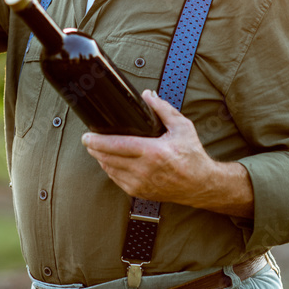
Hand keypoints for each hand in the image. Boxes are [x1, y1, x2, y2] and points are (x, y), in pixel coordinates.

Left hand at [82, 91, 253, 216]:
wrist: (201, 185)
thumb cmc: (192, 156)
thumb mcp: (182, 127)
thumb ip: (163, 109)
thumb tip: (147, 95)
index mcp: (154, 152)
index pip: (117, 145)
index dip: (98, 141)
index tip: (87, 135)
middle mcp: (145, 170)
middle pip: (108, 158)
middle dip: (94, 148)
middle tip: (88, 139)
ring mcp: (141, 183)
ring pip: (110, 170)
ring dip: (100, 159)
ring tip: (96, 149)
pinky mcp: (140, 193)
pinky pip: (117, 180)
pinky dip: (110, 170)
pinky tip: (109, 162)